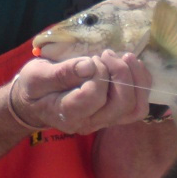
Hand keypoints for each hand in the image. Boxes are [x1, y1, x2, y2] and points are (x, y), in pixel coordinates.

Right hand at [12, 50, 151, 133]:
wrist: (36, 102)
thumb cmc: (35, 87)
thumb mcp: (36, 76)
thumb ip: (61, 73)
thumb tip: (88, 67)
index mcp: (68, 114)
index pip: (95, 97)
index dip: (99, 74)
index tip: (90, 60)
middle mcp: (90, 123)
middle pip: (121, 105)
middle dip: (121, 74)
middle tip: (107, 54)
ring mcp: (105, 120)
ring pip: (135, 108)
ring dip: (136, 78)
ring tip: (125, 57)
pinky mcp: (115, 114)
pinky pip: (138, 105)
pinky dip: (141, 83)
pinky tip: (130, 64)